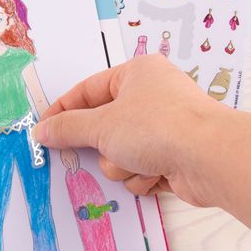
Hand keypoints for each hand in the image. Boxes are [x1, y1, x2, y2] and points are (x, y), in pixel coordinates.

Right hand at [33, 54, 229, 207]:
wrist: (208, 159)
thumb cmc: (154, 128)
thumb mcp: (102, 125)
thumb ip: (67, 128)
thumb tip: (41, 131)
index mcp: (135, 75)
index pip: (86, 91)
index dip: (62, 111)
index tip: (44, 130)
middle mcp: (149, 98)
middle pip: (103, 126)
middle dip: (101, 145)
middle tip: (93, 150)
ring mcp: (161, 128)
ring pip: (117, 153)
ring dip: (121, 164)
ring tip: (138, 161)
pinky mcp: (170, 156)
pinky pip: (137, 168)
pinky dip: (140, 175)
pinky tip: (155, 172)